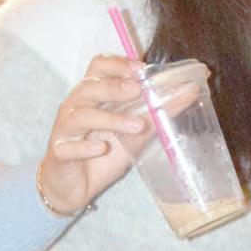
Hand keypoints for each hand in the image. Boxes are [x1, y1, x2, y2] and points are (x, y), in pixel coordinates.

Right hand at [38, 53, 156, 215]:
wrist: (76, 186)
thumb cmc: (103, 151)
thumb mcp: (135, 131)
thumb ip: (159, 112)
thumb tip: (190, 91)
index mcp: (93, 94)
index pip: (99, 66)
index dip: (118, 64)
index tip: (142, 69)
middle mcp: (76, 106)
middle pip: (90, 86)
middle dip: (115, 86)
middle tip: (139, 90)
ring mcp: (65, 129)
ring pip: (81, 115)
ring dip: (110, 118)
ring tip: (136, 125)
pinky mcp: (59, 153)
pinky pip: (68, 147)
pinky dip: (85, 147)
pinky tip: (102, 148)